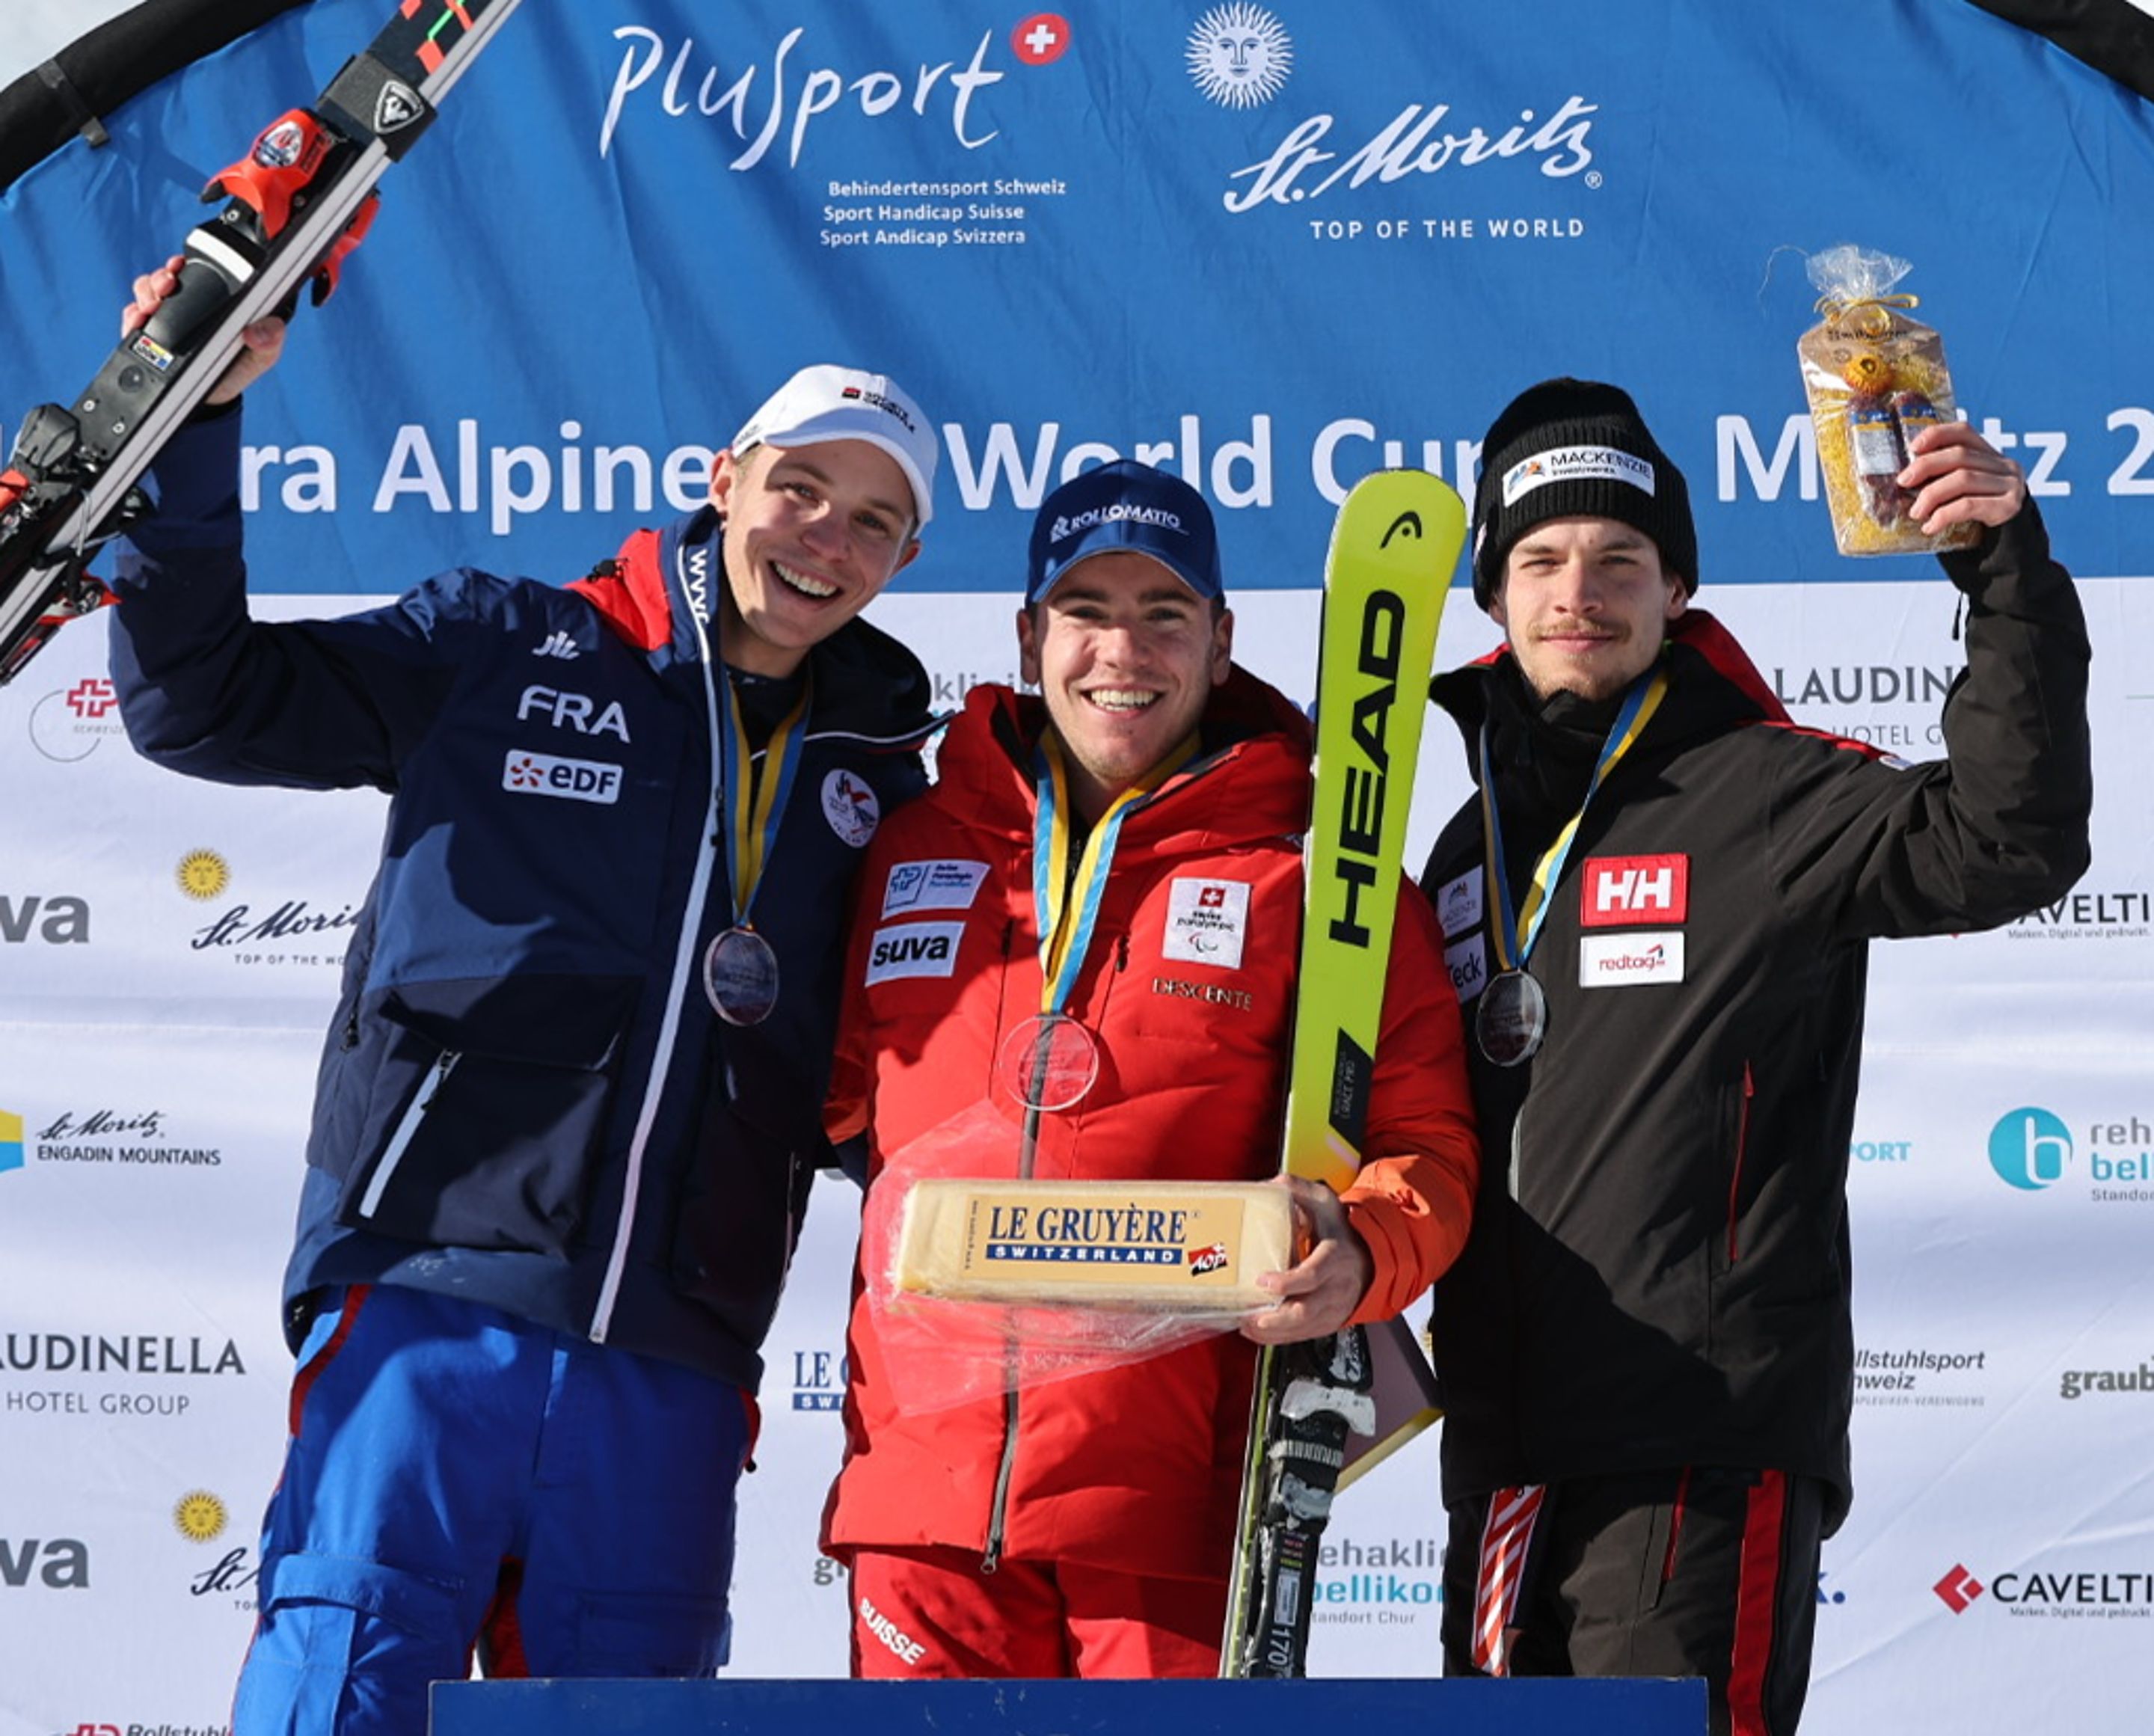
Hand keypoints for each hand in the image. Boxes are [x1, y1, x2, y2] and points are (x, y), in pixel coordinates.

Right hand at [122, 254, 285, 404]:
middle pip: (167, 275)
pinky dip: (133, 314)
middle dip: (162, 276)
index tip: (179, 265)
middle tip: (166, 286)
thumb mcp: (264, 355)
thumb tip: (259, 330)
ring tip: (152, 305)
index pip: (199, 270)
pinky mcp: (147, 330)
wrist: (213, 398)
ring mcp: (167, 315)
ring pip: (147, 289)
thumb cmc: (240, 368)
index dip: (185, 263)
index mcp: (217, 299)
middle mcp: (189, 302)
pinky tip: (140, 321)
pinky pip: (134, 314)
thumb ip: (270, 338)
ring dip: (146, 292)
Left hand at [1240, 1174, 1372, 1344]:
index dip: (1289, 1282)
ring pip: (1302, 1329)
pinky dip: (1276, 1338)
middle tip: (1249, 1316)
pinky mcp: (1326, 1323)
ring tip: (1245, 1324)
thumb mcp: (1326, 1204)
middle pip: (1306, 1311)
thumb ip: (1299, 1191)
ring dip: (1271, 1332)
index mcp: (1335, 1258)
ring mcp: (1332, 1309)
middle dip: (1276, 1318)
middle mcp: (1336, 1288)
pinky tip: (1254, 1331)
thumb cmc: (1342, 1232)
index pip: (1313, 1275)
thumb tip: (1269, 1185)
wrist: (1370, 1260)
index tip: (1264, 1281)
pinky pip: (1301, 1336)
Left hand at [1898, 418, 2025, 534]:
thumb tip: (1901, 481)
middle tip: (1903, 482)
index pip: (1963, 433)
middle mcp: (2004, 465)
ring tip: (1916, 513)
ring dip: (1932, 494)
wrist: (2004, 551)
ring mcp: (2010, 484)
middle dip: (1926, 466)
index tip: (1913, 448)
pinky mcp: (2010, 506)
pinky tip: (1930, 527)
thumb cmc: (1973, 522)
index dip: (1937, 434)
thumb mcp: (1957, 495)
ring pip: (1964, 478)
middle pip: (1960, 455)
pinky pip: (1969, 504)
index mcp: (1989, 456)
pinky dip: (1944, 514)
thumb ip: (1941, 482)